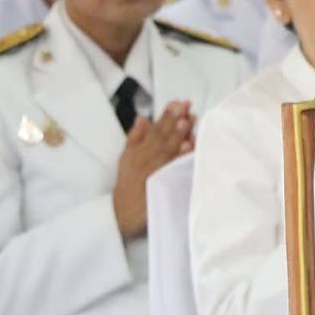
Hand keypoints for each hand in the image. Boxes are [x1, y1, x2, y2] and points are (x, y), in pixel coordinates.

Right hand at [112, 101, 194, 237]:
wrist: (124, 211)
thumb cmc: (128, 183)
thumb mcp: (126, 157)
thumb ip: (135, 136)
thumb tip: (143, 117)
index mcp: (141, 150)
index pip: (156, 128)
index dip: (167, 114)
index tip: (177, 102)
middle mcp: (150, 157)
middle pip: (165, 135)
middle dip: (176, 120)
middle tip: (186, 106)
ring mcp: (159, 169)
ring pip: (171, 148)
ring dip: (181, 134)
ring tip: (189, 121)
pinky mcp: (165, 182)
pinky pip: (175, 167)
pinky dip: (182, 156)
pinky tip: (190, 146)